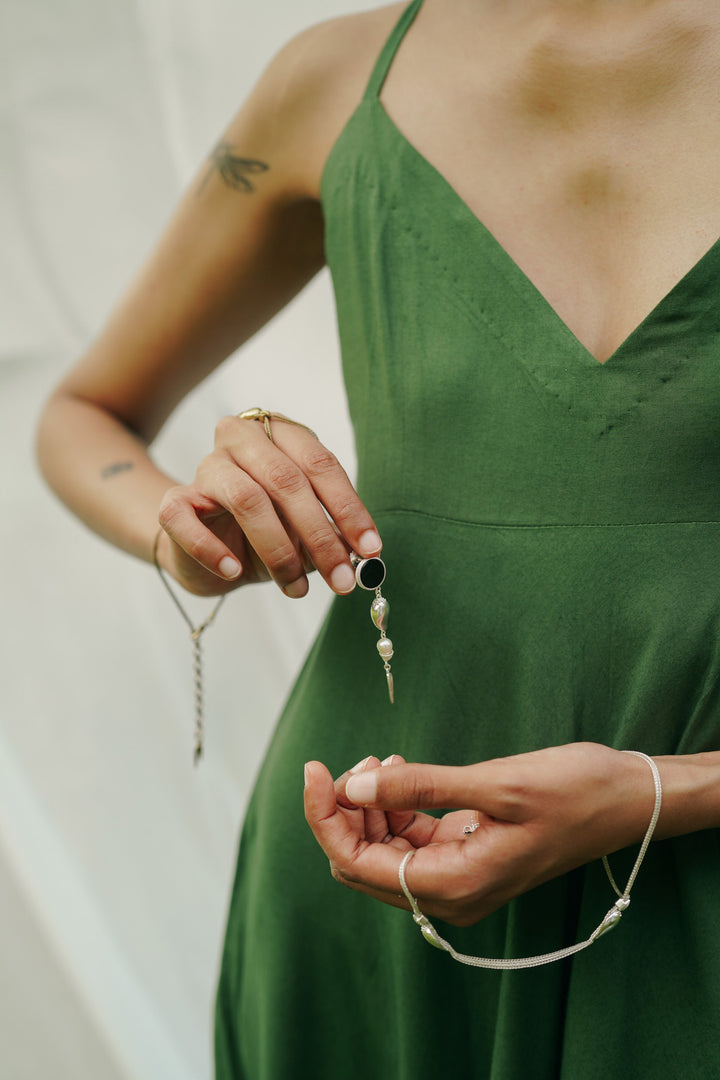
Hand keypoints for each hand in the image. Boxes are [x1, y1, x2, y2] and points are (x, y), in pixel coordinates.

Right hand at [157, 413, 380, 595]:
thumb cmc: (265, 532)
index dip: (349, 508)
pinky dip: (213, 550)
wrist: (208, 553)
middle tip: (341, 580)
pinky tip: (234, 572)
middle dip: (320, 536)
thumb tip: (359, 556)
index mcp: (281, 434)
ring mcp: (206, 468)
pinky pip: (187, 521)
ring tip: (297, 588)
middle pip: (287, 480)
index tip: (371, 550)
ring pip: (247, 498)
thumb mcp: (306, 531)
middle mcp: (242, 439)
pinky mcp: (174, 501)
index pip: (321, 464)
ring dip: (278, 550)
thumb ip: (331, 534)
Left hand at [304, 744, 656, 926]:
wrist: (625, 801)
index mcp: (454, 885)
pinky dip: (397, 805)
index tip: (317, 768)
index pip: (358, 863)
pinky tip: (402, 770)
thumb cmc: (573, 792)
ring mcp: (458, 878)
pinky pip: (411, 839)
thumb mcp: (495, 784)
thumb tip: (354, 784)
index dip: (326, 817)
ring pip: (383, 850)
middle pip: (363, 860)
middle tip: (359, 758)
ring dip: (372, 804)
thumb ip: (421, 786)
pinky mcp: (467, 857)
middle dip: (348, 810)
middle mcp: (450, 894)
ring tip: (384, 760)